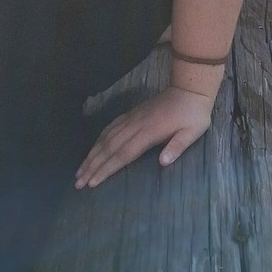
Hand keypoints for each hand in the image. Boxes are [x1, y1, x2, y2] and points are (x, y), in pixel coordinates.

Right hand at [75, 86, 213, 189]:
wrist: (190, 89)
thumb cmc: (193, 115)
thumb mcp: (192, 132)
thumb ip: (177, 147)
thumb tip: (163, 162)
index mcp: (149, 133)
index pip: (123, 154)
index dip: (106, 169)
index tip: (92, 182)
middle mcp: (135, 126)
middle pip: (109, 148)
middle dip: (92, 166)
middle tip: (77, 182)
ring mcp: (131, 119)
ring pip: (106, 138)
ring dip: (91, 154)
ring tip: (79, 169)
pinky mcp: (132, 114)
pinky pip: (111, 127)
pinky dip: (99, 139)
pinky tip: (93, 147)